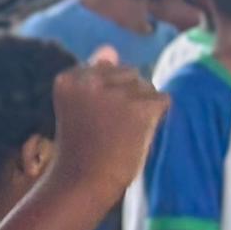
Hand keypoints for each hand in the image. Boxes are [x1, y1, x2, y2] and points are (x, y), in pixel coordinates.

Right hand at [48, 54, 164, 193]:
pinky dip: (155, 119)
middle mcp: (90, 80)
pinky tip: (136, 134)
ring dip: (142, 110)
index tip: (88, 120)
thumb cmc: (81, 148)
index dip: (105, 98)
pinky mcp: (140, 106)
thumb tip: (108, 47)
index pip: (106, 71)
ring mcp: (116, 92)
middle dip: (127, 99)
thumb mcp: (80, 107)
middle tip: (105, 130)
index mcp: (68, 78)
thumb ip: (93, 75)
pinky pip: (163, 100)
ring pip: (147, 87)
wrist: (82, 183)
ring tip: (120, 134)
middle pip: (130, 75)